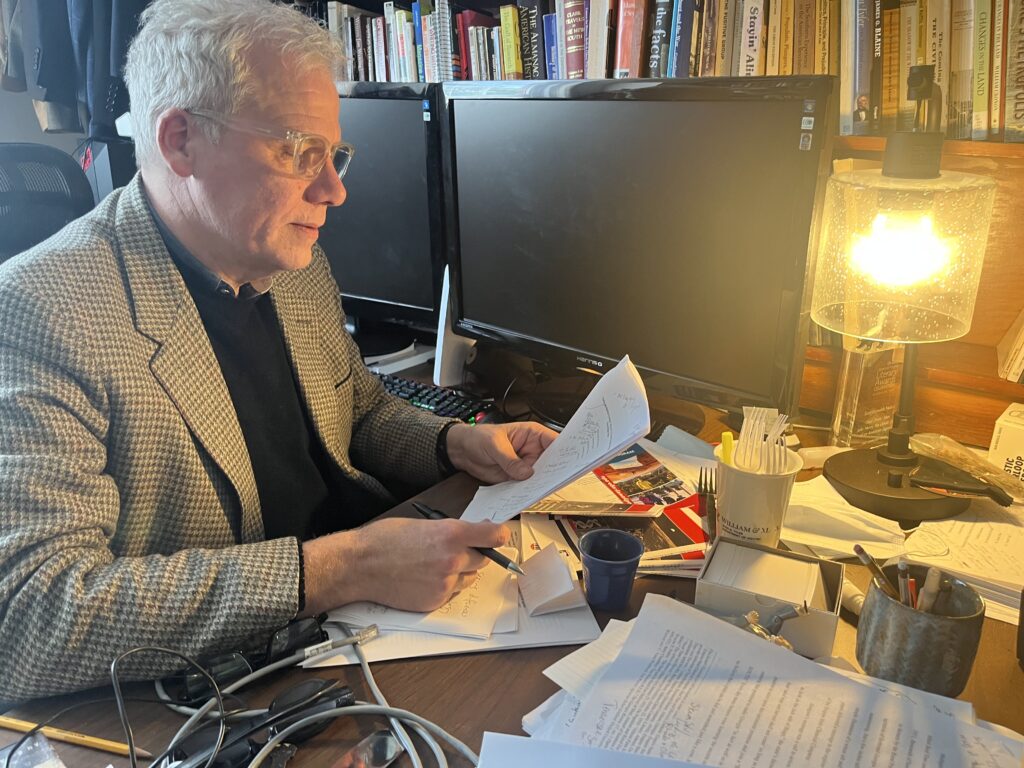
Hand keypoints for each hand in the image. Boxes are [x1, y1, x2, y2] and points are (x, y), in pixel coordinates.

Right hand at [300, 516, 511, 613]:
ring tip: (434, 566)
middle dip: (474, 554)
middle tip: (454, 551)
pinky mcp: (436, 600)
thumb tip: (473, 533)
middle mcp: (453, 559)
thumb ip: (451, 530)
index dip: (499, 535)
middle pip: (484, 559)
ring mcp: (446, 582)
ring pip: (469, 578)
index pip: (495, 535)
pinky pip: (453, 593)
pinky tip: (425, 579)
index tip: (500, 536)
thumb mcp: (423, 524)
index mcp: (451, 534)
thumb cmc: (385, 540)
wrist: (361, 565)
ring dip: (461, 572)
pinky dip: (446, 587)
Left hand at [445, 422, 556, 483]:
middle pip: (551, 463)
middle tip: (554, 480)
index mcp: (532, 434)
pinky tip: (526, 494)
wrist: (463, 451)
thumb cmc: (479, 438)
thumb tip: (526, 473)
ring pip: (540, 477)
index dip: (564, 451)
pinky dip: (527, 492)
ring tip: (540, 489)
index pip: (554, 442)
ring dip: (540, 484)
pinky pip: (526, 487)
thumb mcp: (494, 445)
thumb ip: (510, 459)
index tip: (568, 461)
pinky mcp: (517, 478)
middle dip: (554, 472)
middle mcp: (533, 450)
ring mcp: (526, 465)